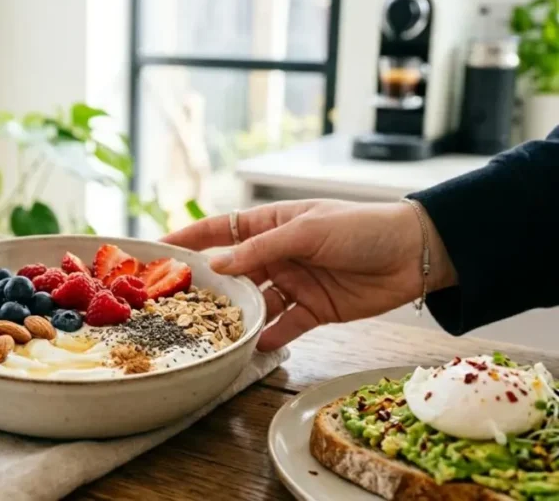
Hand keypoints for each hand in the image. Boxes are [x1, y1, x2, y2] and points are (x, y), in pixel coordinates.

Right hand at [161, 200, 455, 350]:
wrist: (416, 254)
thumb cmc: (361, 227)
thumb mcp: (307, 231)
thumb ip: (260, 249)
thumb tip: (217, 264)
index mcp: (272, 225)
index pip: (220, 230)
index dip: (189, 239)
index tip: (156, 250)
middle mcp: (277, 254)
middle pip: (232, 272)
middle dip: (207, 287)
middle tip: (176, 304)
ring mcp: (294, 283)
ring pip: (254, 304)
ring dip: (237, 317)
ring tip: (212, 333)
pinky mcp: (314, 310)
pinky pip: (283, 326)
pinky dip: (267, 338)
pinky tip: (251, 349)